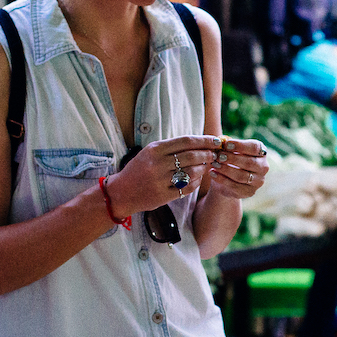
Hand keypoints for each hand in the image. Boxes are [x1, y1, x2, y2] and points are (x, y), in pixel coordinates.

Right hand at [105, 135, 221, 214]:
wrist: (121, 192)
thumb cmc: (139, 169)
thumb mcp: (149, 153)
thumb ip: (171, 148)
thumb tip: (199, 142)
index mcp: (154, 149)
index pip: (186, 141)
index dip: (204, 140)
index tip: (216, 140)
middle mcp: (157, 164)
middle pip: (191, 156)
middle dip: (207, 154)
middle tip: (214, 154)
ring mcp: (160, 181)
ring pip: (191, 172)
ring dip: (203, 168)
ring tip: (207, 166)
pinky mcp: (163, 196)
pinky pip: (187, 188)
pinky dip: (197, 182)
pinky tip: (199, 179)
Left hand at [205, 139, 268, 199]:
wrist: (227, 180)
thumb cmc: (229, 160)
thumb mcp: (229, 151)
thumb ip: (226, 146)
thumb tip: (218, 141)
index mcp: (261, 152)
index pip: (254, 147)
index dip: (240, 145)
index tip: (225, 144)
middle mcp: (263, 167)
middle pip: (249, 162)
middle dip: (231, 158)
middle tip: (218, 156)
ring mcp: (258, 181)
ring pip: (242, 176)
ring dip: (226, 169)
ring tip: (214, 164)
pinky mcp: (250, 192)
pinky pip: (235, 186)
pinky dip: (222, 179)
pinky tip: (212, 174)